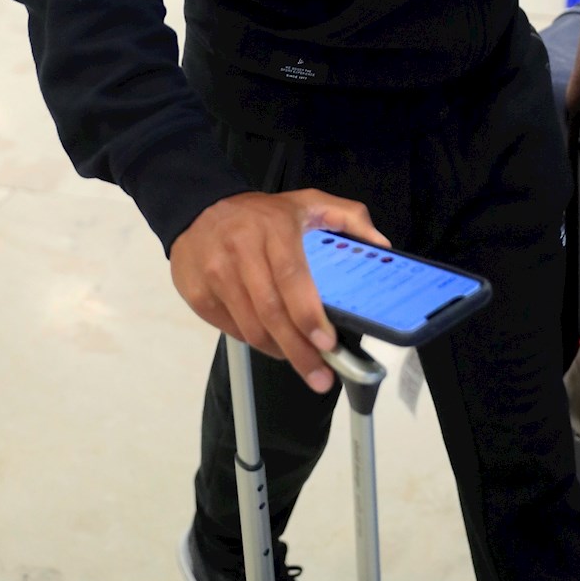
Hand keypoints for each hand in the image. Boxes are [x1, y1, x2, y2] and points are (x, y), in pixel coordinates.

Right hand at [170, 189, 390, 392]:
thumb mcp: (307, 202)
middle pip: (270, 311)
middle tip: (321, 378)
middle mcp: (241, 251)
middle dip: (298, 350)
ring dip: (278, 351)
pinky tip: (272, 343)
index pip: (292, 276)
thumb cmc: (261, 213)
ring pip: (250, 327)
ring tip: (300, 363)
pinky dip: (255, 342)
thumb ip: (348, 217)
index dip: (308, 314)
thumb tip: (381, 245)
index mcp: (274, 228)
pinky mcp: (198, 294)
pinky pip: (231, 330)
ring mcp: (216, 274)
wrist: (198, 207)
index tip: (327, 343)